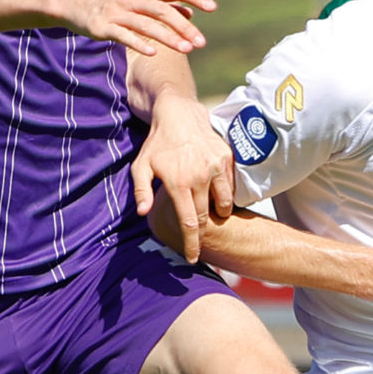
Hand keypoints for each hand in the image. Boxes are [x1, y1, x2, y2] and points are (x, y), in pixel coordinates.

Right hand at [61, 0, 215, 56]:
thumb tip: (190, 13)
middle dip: (184, 27)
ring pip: (147, 24)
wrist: (75, 0)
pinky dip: (139, 44)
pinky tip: (154, 53)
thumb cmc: (113, 1)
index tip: (213, 7)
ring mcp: (119, 12)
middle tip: (201, 42)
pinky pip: (124, 35)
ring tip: (186, 49)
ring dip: (168, 37)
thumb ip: (164, 5)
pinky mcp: (105, 26)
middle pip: (163, 11)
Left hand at [131, 94, 234, 260]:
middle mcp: (200, 176)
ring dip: (218, 213)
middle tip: (200, 239)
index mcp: (178, 182)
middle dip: (204, 232)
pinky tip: (214, 192)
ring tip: (208, 211)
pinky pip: (231, 186)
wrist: (179, 114)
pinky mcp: (227, 159)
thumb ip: (142, 191)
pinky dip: (225, 194)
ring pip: (224, 204)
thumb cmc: (157, 143)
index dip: (192, 244)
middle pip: (207, 217)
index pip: (189, 222)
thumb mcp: (141, 166)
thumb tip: (143, 213)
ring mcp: (217, 167)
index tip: (192, 258)